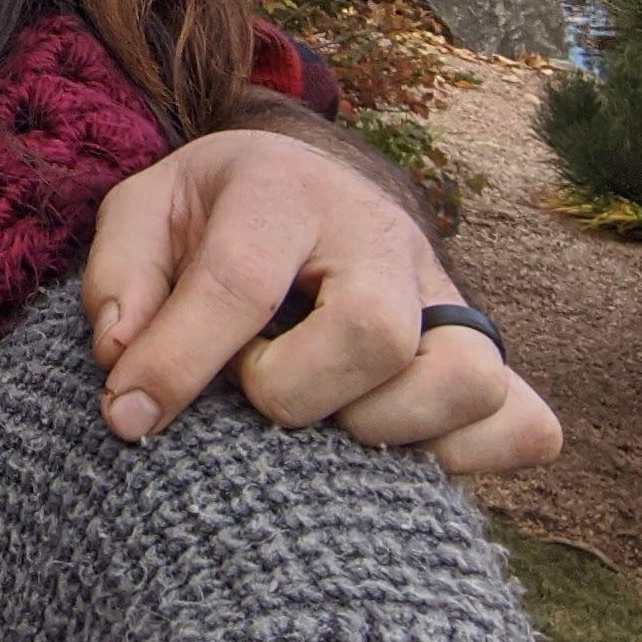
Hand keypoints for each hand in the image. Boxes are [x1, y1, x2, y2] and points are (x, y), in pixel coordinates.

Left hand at [80, 128, 561, 476]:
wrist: (299, 183)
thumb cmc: (211, 215)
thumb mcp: (144, 214)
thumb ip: (120, 277)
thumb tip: (123, 357)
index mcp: (284, 190)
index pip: (239, 282)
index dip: (177, 362)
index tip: (127, 418)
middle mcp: (378, 234)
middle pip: (372, 331)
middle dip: (294, 391)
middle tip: (252, 393)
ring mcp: (443, 292)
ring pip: (466, 378)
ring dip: (382, 428)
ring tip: (324, 424)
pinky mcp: (485, 347)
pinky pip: (521, 424)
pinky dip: (463, 458)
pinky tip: (392, 451)